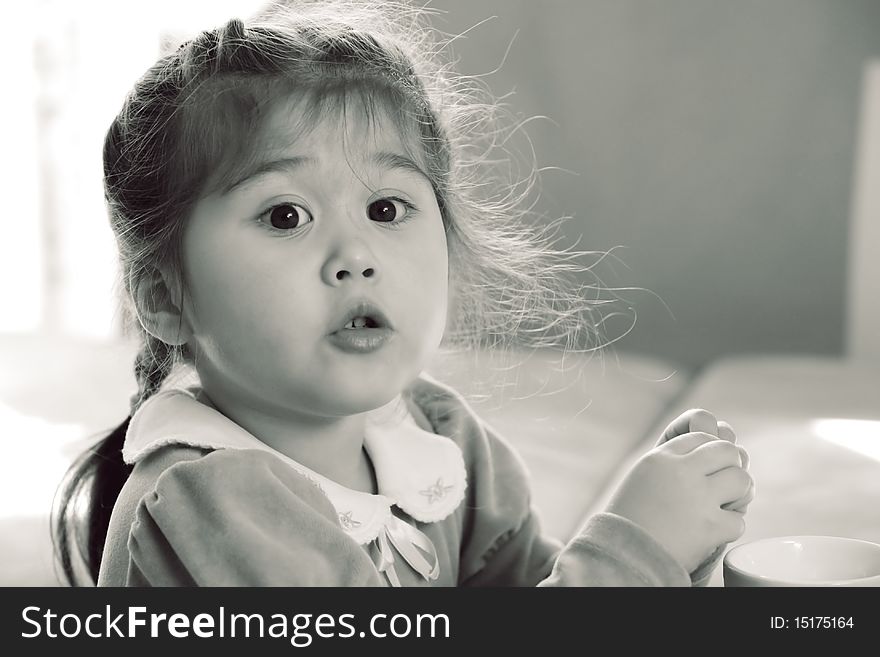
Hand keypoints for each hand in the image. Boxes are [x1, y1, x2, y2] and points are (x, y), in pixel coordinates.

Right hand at [605, 409, 753, 571]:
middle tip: (724, 484)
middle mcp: (681, 471)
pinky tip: (714, 531)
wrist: (624, 554)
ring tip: (726, 505)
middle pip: (727, 450)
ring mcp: (698, 498)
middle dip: (731, 466)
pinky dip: (729, 528)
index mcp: (661, 457)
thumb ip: (671, 463)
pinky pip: (738, 520)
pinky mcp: (710, 526)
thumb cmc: (631, 518)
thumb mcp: (642, 477)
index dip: (710, 452)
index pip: (701, 437)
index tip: (709, 468)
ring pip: (741, 479)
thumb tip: (709, 456)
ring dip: (739, 493)